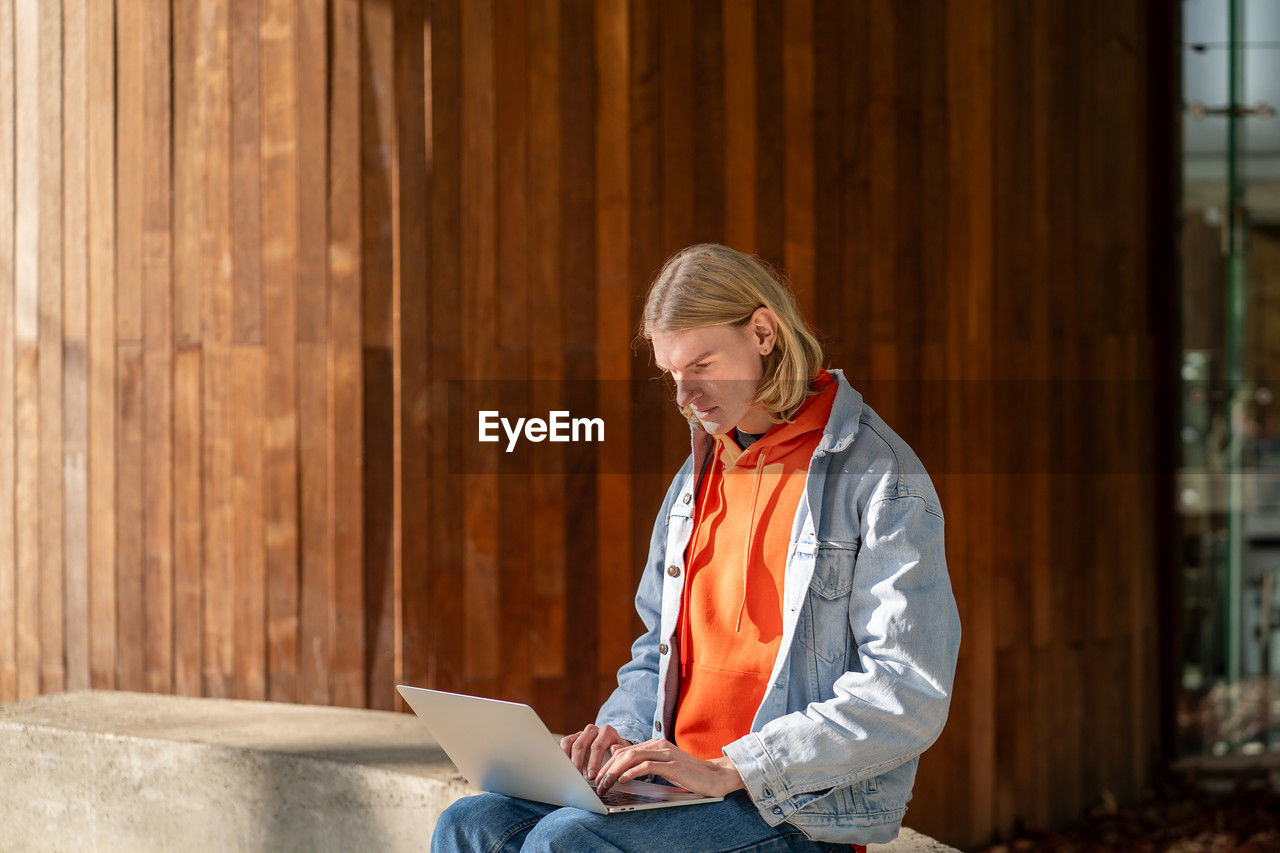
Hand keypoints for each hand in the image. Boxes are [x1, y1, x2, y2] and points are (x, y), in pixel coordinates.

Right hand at [559, 723, 631, 781]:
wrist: (612, 745)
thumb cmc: (617, 753)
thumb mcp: (623, 753)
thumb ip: (620, 753)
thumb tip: (614, 749)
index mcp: (607, 732)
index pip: (598, 746)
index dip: (594, 762)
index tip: (592, 776)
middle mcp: (593, 730)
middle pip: (581, 745)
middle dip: (579, 763)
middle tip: (578, 777)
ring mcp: (582, 733)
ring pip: (571, 743)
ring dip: (569, 760)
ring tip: (569, 773)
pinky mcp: (573, 737)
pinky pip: (565, 743)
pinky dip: (563, 755)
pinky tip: (564, 766)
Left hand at [595, 738, 745, 797]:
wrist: (715, 776)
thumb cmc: (689, 775)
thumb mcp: (663, 766)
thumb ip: (644, 762)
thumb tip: (619, 760)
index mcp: (655, 744)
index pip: (624, 751)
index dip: (608, 763)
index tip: (598, 776)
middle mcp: (658, 745)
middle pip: (624, 752)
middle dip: (607, 768)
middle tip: (596, 783)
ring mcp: (665, 753)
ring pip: (631, 757)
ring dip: (614, 771)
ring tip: (605, 783)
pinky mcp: (671, 764)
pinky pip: (646, 766)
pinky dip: (632, 772)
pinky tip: (623, 780)